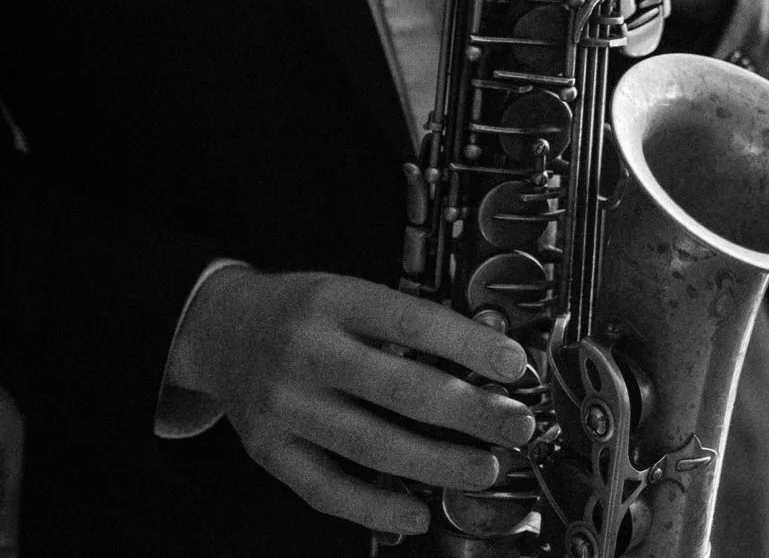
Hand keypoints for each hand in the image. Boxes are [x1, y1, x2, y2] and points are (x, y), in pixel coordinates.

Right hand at [167, 268, 535, 536]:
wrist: (218, 328)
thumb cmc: (301, 310)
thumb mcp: (349, 291)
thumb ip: (404, 321)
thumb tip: (485, 357)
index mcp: (335, 302)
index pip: (413, 321)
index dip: (470, 344)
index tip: (515, 364)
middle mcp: (306, 353)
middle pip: (400, 389)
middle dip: (470, 412)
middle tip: (516, 425)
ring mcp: (284, 406)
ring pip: (370, 444)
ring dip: (437, 463)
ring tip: (484, 468)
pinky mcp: (268, 449)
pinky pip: (325, 488)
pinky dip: (374, 506)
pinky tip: (416, 512)